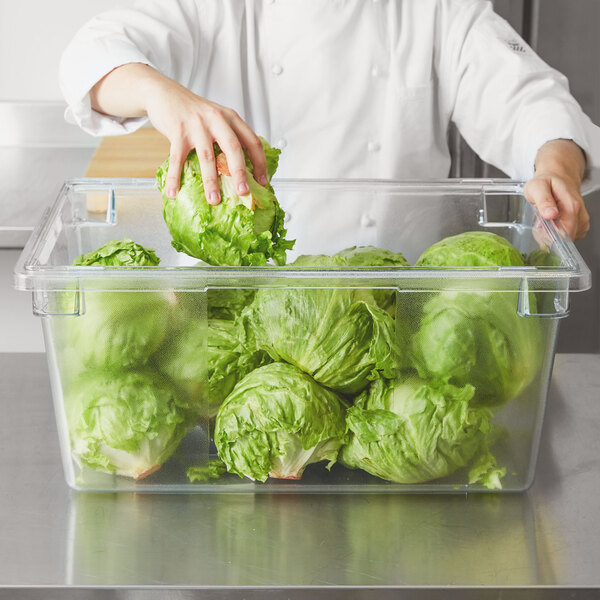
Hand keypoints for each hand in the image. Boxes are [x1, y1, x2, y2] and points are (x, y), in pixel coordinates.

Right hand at [90, 64, 267, 203]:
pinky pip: (177, 159)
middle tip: (243, 192)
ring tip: (214, 200)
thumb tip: (241, 173)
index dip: (260, 163)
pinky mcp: (177, 131)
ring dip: (211, 181)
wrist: (165, 93)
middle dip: (239, 173)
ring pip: (207, 157)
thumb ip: (229, 138)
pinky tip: (173, 193)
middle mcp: (216, 119)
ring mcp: (196, 125)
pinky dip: (175, 178)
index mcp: (231, 118)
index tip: (262, 182)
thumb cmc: (194, 113)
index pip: (252, 141)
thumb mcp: (218, 118)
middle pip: (233, 148)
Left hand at [524, 139, 588, 239]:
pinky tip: (553, 223)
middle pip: (566, 239)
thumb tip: (551, 214)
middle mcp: (580, 214)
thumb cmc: (546, 182)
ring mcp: (581, 219)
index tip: (542, 233)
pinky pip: (570, 236)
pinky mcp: (580, 223)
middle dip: (551, 237)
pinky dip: (559, 234)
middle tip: (541, 224)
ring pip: (568, 239)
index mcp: (572, 206)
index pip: (566, 235)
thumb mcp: (537, 187)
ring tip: (546, 221)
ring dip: (555, 235)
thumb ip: (544, 201)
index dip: (552, 239)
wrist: (558, 175)